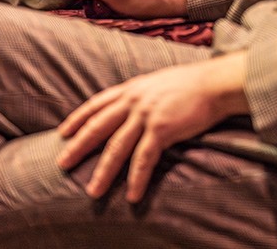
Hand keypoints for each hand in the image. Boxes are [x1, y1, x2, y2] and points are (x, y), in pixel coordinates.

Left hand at [56, 52, 248, 201]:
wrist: (214, 83)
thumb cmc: (191, 83)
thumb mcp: (158, 82)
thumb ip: (142, 94)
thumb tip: (133, 104)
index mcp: (132, 88)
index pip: (97, 104)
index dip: (78, 118)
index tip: (64, 132)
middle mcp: (134, 101)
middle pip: (98, 127)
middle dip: (78, 146)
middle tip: (62, 163)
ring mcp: (147, 115)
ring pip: (117, 147)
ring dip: (103, 171)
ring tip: (93, 191)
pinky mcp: (162, 129)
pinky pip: (144, 159)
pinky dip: (137, 178)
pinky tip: (132, 194)